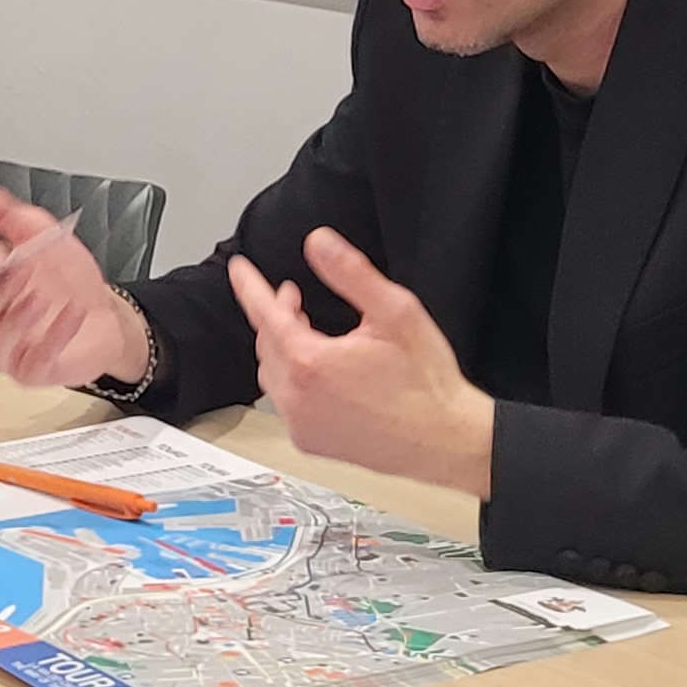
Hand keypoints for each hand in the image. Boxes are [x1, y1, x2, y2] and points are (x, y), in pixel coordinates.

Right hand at [0, 175, 143, 392]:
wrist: (104, 314)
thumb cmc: (67, 280)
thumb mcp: (37, 233)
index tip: (1, 255)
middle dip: (0, 290)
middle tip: (23, 272)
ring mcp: (12, 348)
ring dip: (19, 316)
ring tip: (42, 297)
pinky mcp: (32, 370)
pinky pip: (31, 362)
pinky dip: (52, 337)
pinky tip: (72, 316)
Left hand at [227, 228, 497, 498]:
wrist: (446, 441)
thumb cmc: (426, 384)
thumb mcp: (395, 313)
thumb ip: (351, 273)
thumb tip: (319, 243)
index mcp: (309, 363)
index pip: (264, 314)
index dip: (250, 286)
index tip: (239, 270)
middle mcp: (297, 399)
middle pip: (266, 345)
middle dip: (275, 316)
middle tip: (294, 297)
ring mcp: (302, 426)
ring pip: (273, 375)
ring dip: (283, 348)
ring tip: (309, 331)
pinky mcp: (311, 443)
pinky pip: (287, 404)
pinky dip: (292, 381)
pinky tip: (320, 372)